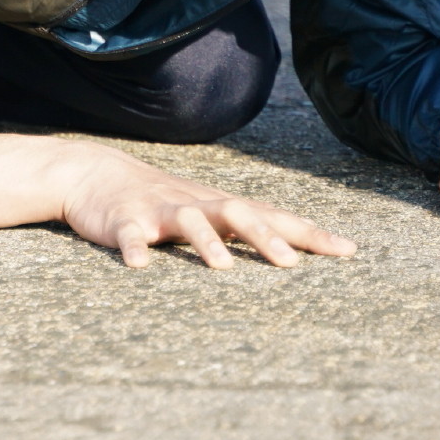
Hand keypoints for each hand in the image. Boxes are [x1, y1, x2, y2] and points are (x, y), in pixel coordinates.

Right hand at [0, 132, 355, 268]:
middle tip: (291, 263)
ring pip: (188, 221)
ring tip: (223, 267)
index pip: (273, 215)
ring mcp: (158, 211)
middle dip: (265, 235)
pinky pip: (129, 235)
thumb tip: (299, 246)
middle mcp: (195, 204)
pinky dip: (134, 248)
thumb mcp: (204, 209)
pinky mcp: (123, 221)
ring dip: (206, 242)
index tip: (348, 251)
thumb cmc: (159, 199)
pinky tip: (139, 267)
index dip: (309, 232)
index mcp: (219, 206)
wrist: (90, 172)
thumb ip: (244, 225)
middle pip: (236, 212)